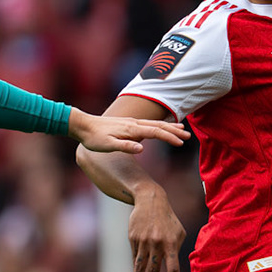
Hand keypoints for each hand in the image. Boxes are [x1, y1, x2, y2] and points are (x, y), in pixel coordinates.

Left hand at [68, 108, 187, 154]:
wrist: (83, 125)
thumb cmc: (94, 138)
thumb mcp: (107, 146)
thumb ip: (125, 147)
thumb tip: (142, 148)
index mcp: (131, 130)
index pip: (155, 132)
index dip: (169, 138)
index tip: (181, 143)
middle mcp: (133, 124)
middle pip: (159, 126)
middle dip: (174, 131)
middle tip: (188, 136)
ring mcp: (131, 123)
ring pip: (154, 124)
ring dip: (168, 127)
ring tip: (181, 129)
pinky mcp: (128, 124)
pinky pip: (148, 124)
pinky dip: (158, 125)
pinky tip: (160, 128)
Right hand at [129, 187, 186, 271]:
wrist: (150, 200)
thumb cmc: (168, 219)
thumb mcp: (179, 232)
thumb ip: (177, 250)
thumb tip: (173, 268)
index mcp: (171, 243)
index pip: (173, 269)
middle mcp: (157, 243)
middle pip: (153, 270)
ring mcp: (143, 241)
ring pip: (140, 266)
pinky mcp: (133, 239)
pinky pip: (135, 257)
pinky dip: (136, 269)